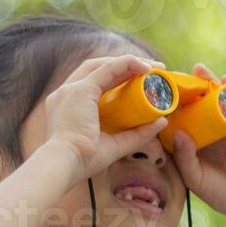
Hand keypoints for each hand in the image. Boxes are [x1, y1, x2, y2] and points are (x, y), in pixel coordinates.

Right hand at [42, 54, 169, 181]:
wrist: (64, 164)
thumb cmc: (84, 161)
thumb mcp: (116, 145)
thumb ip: (137, 134)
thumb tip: (161, 121)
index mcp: (69, 106)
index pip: (95, 83)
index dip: (119, 78)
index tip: (141, 81)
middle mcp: (67, 93)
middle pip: (98, 70)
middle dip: (126, 66)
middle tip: (152, 70)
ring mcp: (72, 89)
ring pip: (104, 65)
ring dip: (130, 62)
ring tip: (154, 67)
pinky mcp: (81, 89)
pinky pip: (108, 69)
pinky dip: (128, 63)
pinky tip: (146, 68)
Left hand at [169, 64, 225, 220]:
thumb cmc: (215, 190)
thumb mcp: (192, 175)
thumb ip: (184, 156)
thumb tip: (179, 131)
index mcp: (188, 140)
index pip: (175, 117)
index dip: (165, 104)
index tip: (151, 91)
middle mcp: (205, 129)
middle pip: (194, 102)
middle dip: (185, 87)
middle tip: (174, 72)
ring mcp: (224, 126)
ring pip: (214, 99)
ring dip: (208, 82)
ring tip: (199, 69)